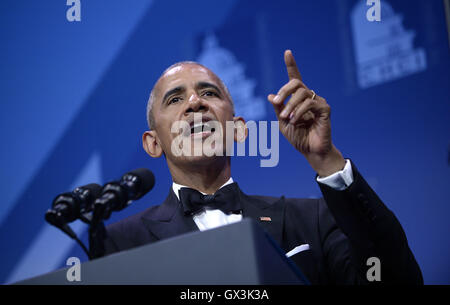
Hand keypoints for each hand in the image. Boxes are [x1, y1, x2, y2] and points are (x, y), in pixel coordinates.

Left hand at [268, 50, 344, 176]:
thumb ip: (278, 109)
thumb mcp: (283, 123)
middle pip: (296, 83)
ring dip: (290, 105)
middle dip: (284, 91)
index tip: (287, 52)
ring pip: (302, 93)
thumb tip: (270, 96)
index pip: (295, 78)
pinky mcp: (325, 109)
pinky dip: (300, 111)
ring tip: (287, 118)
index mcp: (298, 99)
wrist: (310, 151)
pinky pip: (310, 103)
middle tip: (277, 102)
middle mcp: (309, 97)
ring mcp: (317, 102)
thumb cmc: (298, 137)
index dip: (291, 64)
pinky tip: (296, 121)